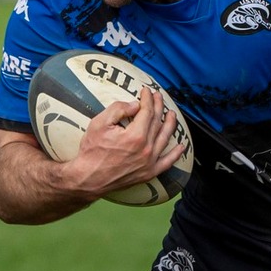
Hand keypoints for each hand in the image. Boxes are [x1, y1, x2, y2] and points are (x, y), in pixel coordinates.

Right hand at [63, 89, 186, 198]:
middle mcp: (146, 149)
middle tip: (158, 97)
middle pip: (157, 122)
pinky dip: (175, 154)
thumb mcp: (99, 123)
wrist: (88, 178)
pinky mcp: (148, 173)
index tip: (146, 91)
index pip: (147, 111)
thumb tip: (135, 105)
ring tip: (171, 114)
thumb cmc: (91, 151)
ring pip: (165, 138)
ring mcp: (149, 162)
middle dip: (158, 107)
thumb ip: (118, 109)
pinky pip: (167, 162)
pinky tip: (181, 146)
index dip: (147, 99)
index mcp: (135, 136)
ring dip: (170, 124)